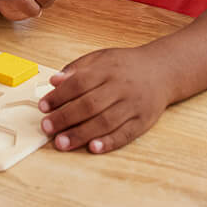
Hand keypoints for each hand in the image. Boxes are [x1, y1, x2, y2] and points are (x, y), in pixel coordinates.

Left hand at [38, 45, 166, 153]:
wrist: (163, 70)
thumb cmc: (126, 65)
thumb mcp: (102, 58)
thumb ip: (77, 68)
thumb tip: (54, 81)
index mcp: (108, 69)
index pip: (79, 83)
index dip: (59, 96)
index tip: (43, 106)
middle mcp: (121, 87)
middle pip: (90, 104)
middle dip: (65, 118)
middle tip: (46, 127)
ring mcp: (133, 105)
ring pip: (105, 122)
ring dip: (81, 134)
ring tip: (61, 143)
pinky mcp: (143, 121)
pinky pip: (125, 134)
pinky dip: (108, 142)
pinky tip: (93, 148)